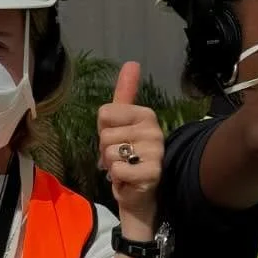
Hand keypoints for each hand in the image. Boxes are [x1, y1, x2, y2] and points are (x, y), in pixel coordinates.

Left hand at [97, 62, 163, 230]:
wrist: (138, 194)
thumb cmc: (127, 158)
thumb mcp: (121, 124)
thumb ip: (124, 94)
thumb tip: (132, 62)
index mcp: (145, 114)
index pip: (104, 114)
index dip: (103, 131)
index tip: (117, 140)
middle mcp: (153, 130)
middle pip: (105, 135)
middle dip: (106, 152)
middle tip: (121, 160)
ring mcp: (155, 152)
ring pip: (110, 153)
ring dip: (111, 167)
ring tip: (125, 170)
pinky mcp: (152, 173)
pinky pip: (118, 170)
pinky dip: (117, 179)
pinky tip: (128, 181)